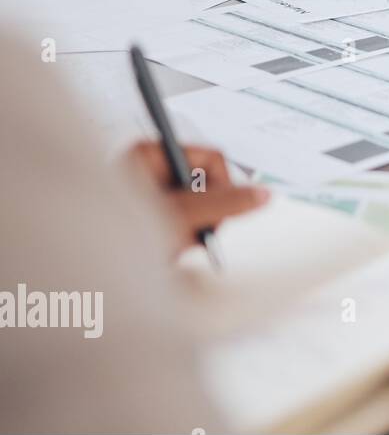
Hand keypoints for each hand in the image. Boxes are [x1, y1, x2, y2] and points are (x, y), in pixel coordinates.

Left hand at [123, 141, 268, 254]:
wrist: (79, 281)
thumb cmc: (112, 237)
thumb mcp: (179, 217)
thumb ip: (225, 204)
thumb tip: (263, 194)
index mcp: (150, 154)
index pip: (212, 159)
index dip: (222, 187)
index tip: (214, 213)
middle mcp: (150, 169)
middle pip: (208, 184)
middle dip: (205, 214)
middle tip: (187, 233)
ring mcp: (150, 194)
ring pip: (199, 207)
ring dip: (193, 231)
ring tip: (169, 247)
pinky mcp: (150, 218)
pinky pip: (185, 223)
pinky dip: (181, 240)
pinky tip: (164, 252)